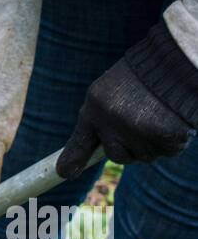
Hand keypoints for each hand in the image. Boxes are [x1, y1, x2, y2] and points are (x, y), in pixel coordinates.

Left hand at [57, 21, 197, 178]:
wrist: (174, 65)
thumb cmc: (139, 78)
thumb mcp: (107, 93)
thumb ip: (96, 121)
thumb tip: (73, 161)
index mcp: (96, 108)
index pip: (80, 141)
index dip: (73, 160)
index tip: (65, 173)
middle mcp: (114, 123)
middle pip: (117, 156)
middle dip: (127, 147)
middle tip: (138, 122)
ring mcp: (140, 133)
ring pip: (144, 156)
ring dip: (151, 143)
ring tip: (156, 114)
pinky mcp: (165, 139)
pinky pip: (166, 152)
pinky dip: (170, 141)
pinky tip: (170, 119)